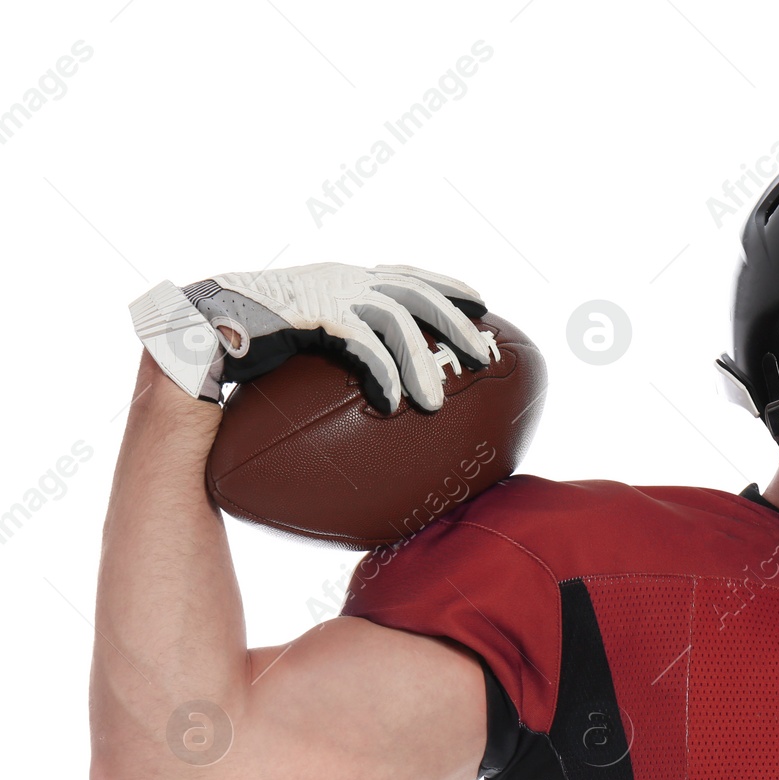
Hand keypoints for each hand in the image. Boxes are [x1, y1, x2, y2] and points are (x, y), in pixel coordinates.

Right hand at [128, 262, 494, 413]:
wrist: (187, 335)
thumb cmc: (241, 351)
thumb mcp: (301, 349)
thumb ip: (334, 357)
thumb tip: (364, 400)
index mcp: (341, 280)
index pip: (405, 275)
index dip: (445, 285)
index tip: (481, 303)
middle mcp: (339, 277)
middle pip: (416, 292)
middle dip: (457, 320)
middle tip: (487, 356)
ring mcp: (324, 288)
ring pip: (395, 317)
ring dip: (422, 360)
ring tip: (438, 402)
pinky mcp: (308, 307)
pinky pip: (360, 340)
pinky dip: (382, 370)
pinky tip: (394, 402)